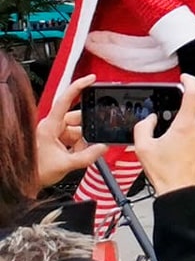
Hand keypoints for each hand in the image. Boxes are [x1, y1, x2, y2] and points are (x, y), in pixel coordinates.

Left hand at [34, 73, 104, 189]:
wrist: (26, 181)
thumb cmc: (36, 171)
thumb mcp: (66, 164)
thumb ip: (88, 156)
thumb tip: (103, 148)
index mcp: (50, 126)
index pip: (65, 100)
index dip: (78, 87)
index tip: (91, 79)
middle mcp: (52, 127)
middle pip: (77, 119)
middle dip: (87, 129)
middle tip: (93, 140)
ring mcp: (54, 134)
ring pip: (77, 130)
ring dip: (83, 142)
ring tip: (79, 155)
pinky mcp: (56, 141)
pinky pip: (74, 138)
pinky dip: (79, 147)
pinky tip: (77, 156)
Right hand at [134, 75, 194, 196]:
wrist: (181, 190)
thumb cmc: (165, 172)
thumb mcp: (143, 147)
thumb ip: (143, 126)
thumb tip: (150, 119)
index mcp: (186, 125)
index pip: (193, 92)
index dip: (189, 80)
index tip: (183, 78)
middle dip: (187, 101)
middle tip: (174, 107)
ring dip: (191, 116)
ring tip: (175, 129)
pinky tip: (183, 141)